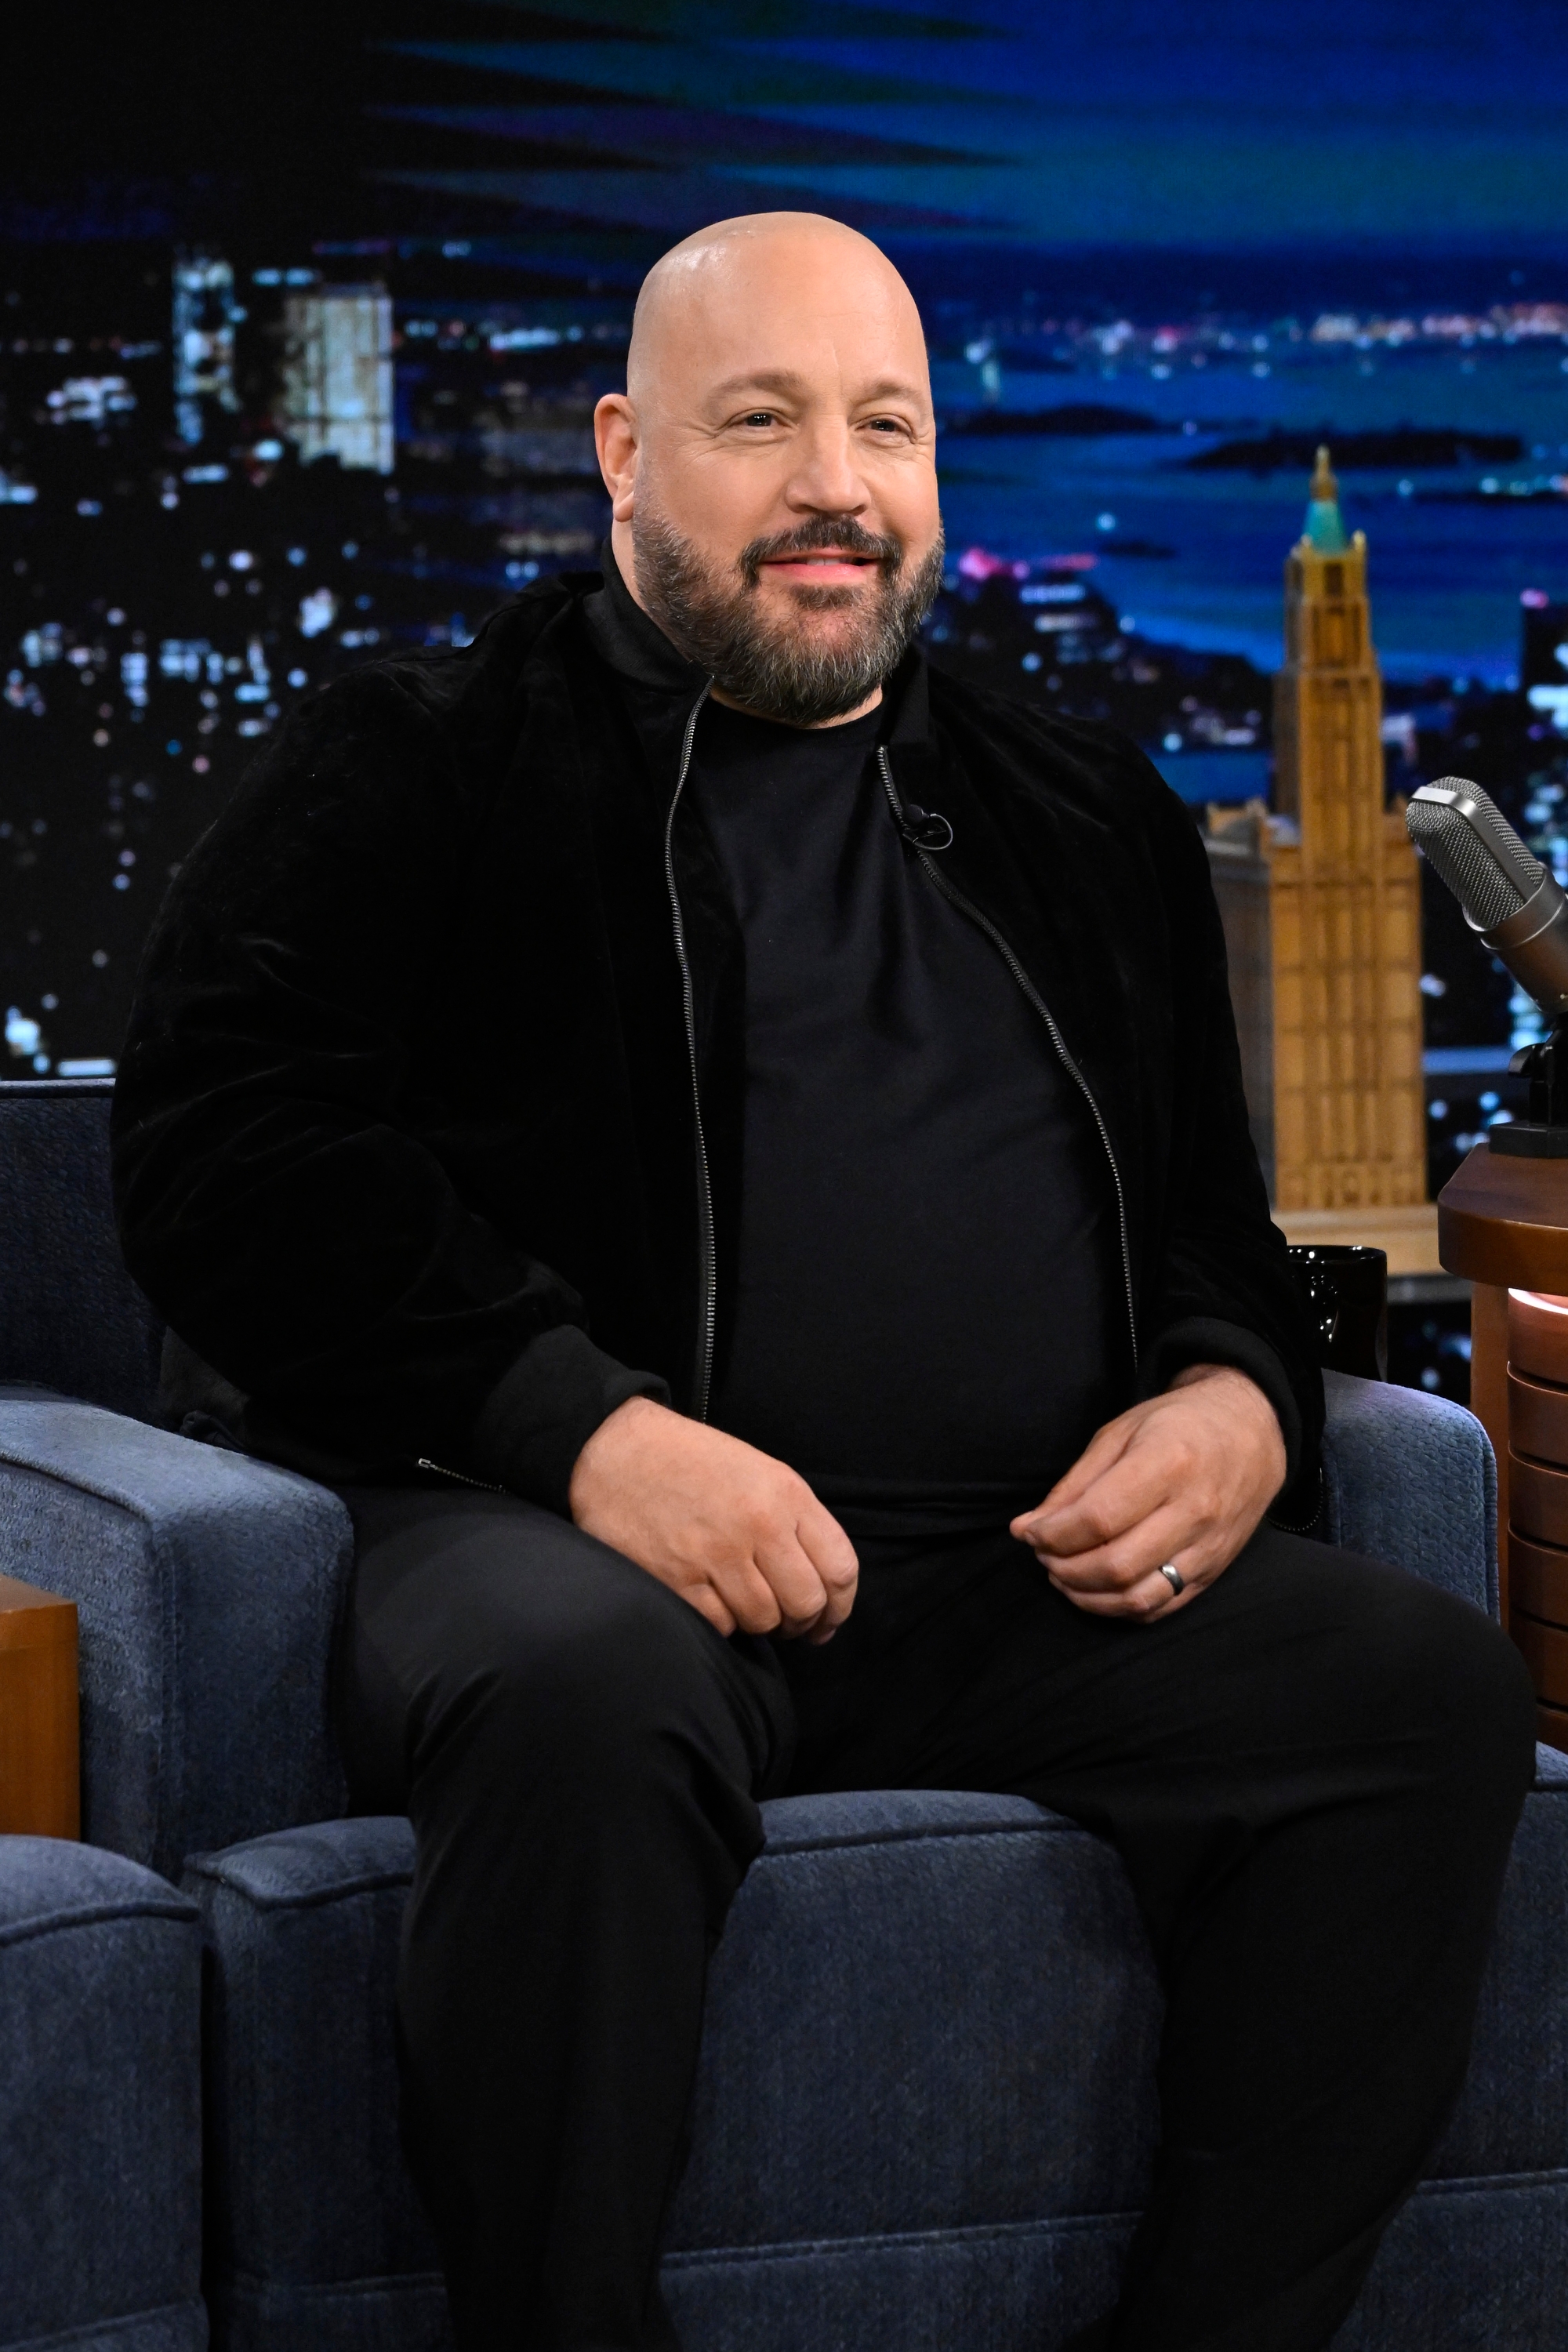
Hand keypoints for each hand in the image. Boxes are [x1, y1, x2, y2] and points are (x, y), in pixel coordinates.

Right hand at [568, 1396, 858, 1643]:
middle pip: (807, 1603)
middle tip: (788, 1622)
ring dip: (759, 1622)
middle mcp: (757, 1524)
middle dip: (802, 1622)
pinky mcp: (677, 1579)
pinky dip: (721, 1621)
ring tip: (743, 1603)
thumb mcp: (759, 1471)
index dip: (840, 1605)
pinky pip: (720, 1625)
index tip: (828, 1619)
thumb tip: (823, 1588)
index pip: (840, 1568)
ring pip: (764, 1620)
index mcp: (785, 1494)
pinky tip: (711, 1599)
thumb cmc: (691, 1462)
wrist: (616, 1450)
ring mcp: (716, 1554)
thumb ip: (796, 1521)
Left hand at [1010, 1364, 1285, 1619]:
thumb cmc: (1179, 1424)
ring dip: (1087, 1595)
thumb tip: (1028, 1528)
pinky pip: (1161, 1606)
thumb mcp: (1121, 1432)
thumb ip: (1075, 1483)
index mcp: (1168, 1463)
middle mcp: (1194, 1511)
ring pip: (1138, 1597)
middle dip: (1064, 1568)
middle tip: (1043, 1554)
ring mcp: (1208, 1547)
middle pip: (1116, 1565)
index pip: (1098, 1518)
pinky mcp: (1214, 1571)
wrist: (1253, 1433)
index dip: (1053, 1534)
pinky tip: (1096, 1590)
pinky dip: (1119, 1607)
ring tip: (1063, 1575)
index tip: (1028, 1531)